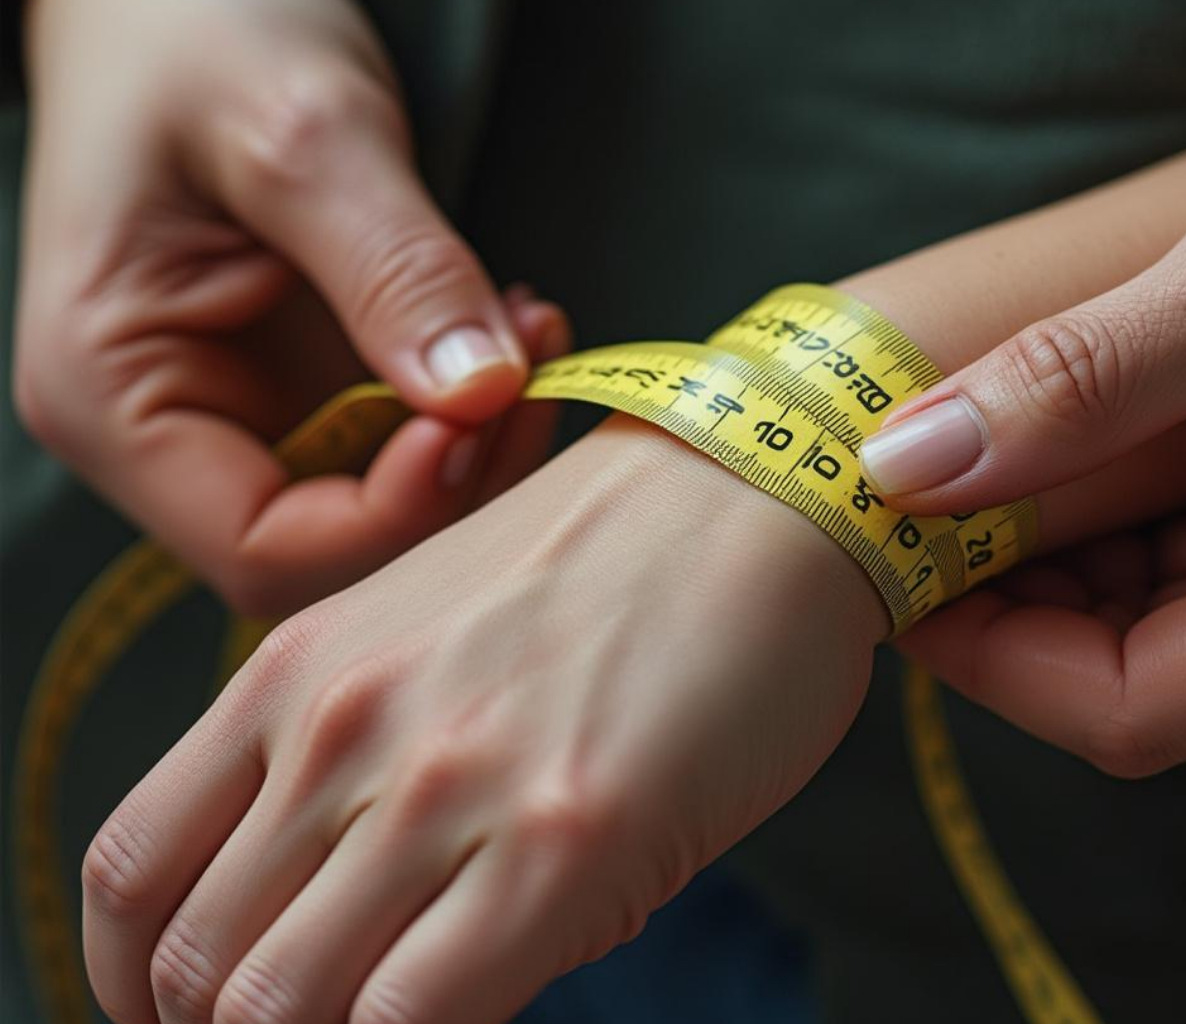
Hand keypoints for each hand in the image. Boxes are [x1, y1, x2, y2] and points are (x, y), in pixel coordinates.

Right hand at [15, 0, 543, 614]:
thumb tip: (485, 393)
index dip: (394, 517)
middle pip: (337, 548)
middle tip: (540, 374)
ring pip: (386, 507)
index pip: (264, 548)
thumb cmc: (199, 29)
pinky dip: (472, 405)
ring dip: (480, 443)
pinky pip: (404, 439)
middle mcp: (173, 434)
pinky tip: (511, 328)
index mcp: (114, 400)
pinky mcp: (308, 385)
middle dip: (456, 483)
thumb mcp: (300, 134)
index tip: (484, 419)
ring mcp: (245, 415)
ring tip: (535, 329)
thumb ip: (394, 269)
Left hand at [79, 419, 887, 1023]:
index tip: (185, 1014)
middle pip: (200, 965)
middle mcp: (344, 730)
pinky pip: (416, 1017)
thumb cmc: (614, 562)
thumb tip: (354, 929)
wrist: (754, 498)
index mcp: (297, 671)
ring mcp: (446, 789)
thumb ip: (359, 769)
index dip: (135, 980)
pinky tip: (466, 1019)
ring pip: (283, 1010)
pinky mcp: (559, 847)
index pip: (133, 873)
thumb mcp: (431, 634)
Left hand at [863, 14, 1185, 774]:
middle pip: (1120, 675)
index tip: (881, 561)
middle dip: (997, 594)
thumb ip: (1080, 388)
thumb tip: (908, 472)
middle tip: (895, 493)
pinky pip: (1164, 569)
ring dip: (1029, 553)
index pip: (1128, 710)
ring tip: (950, 457)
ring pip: (1130, 626)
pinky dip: (1083, 518)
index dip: (982, 654)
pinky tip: (1027, 447)